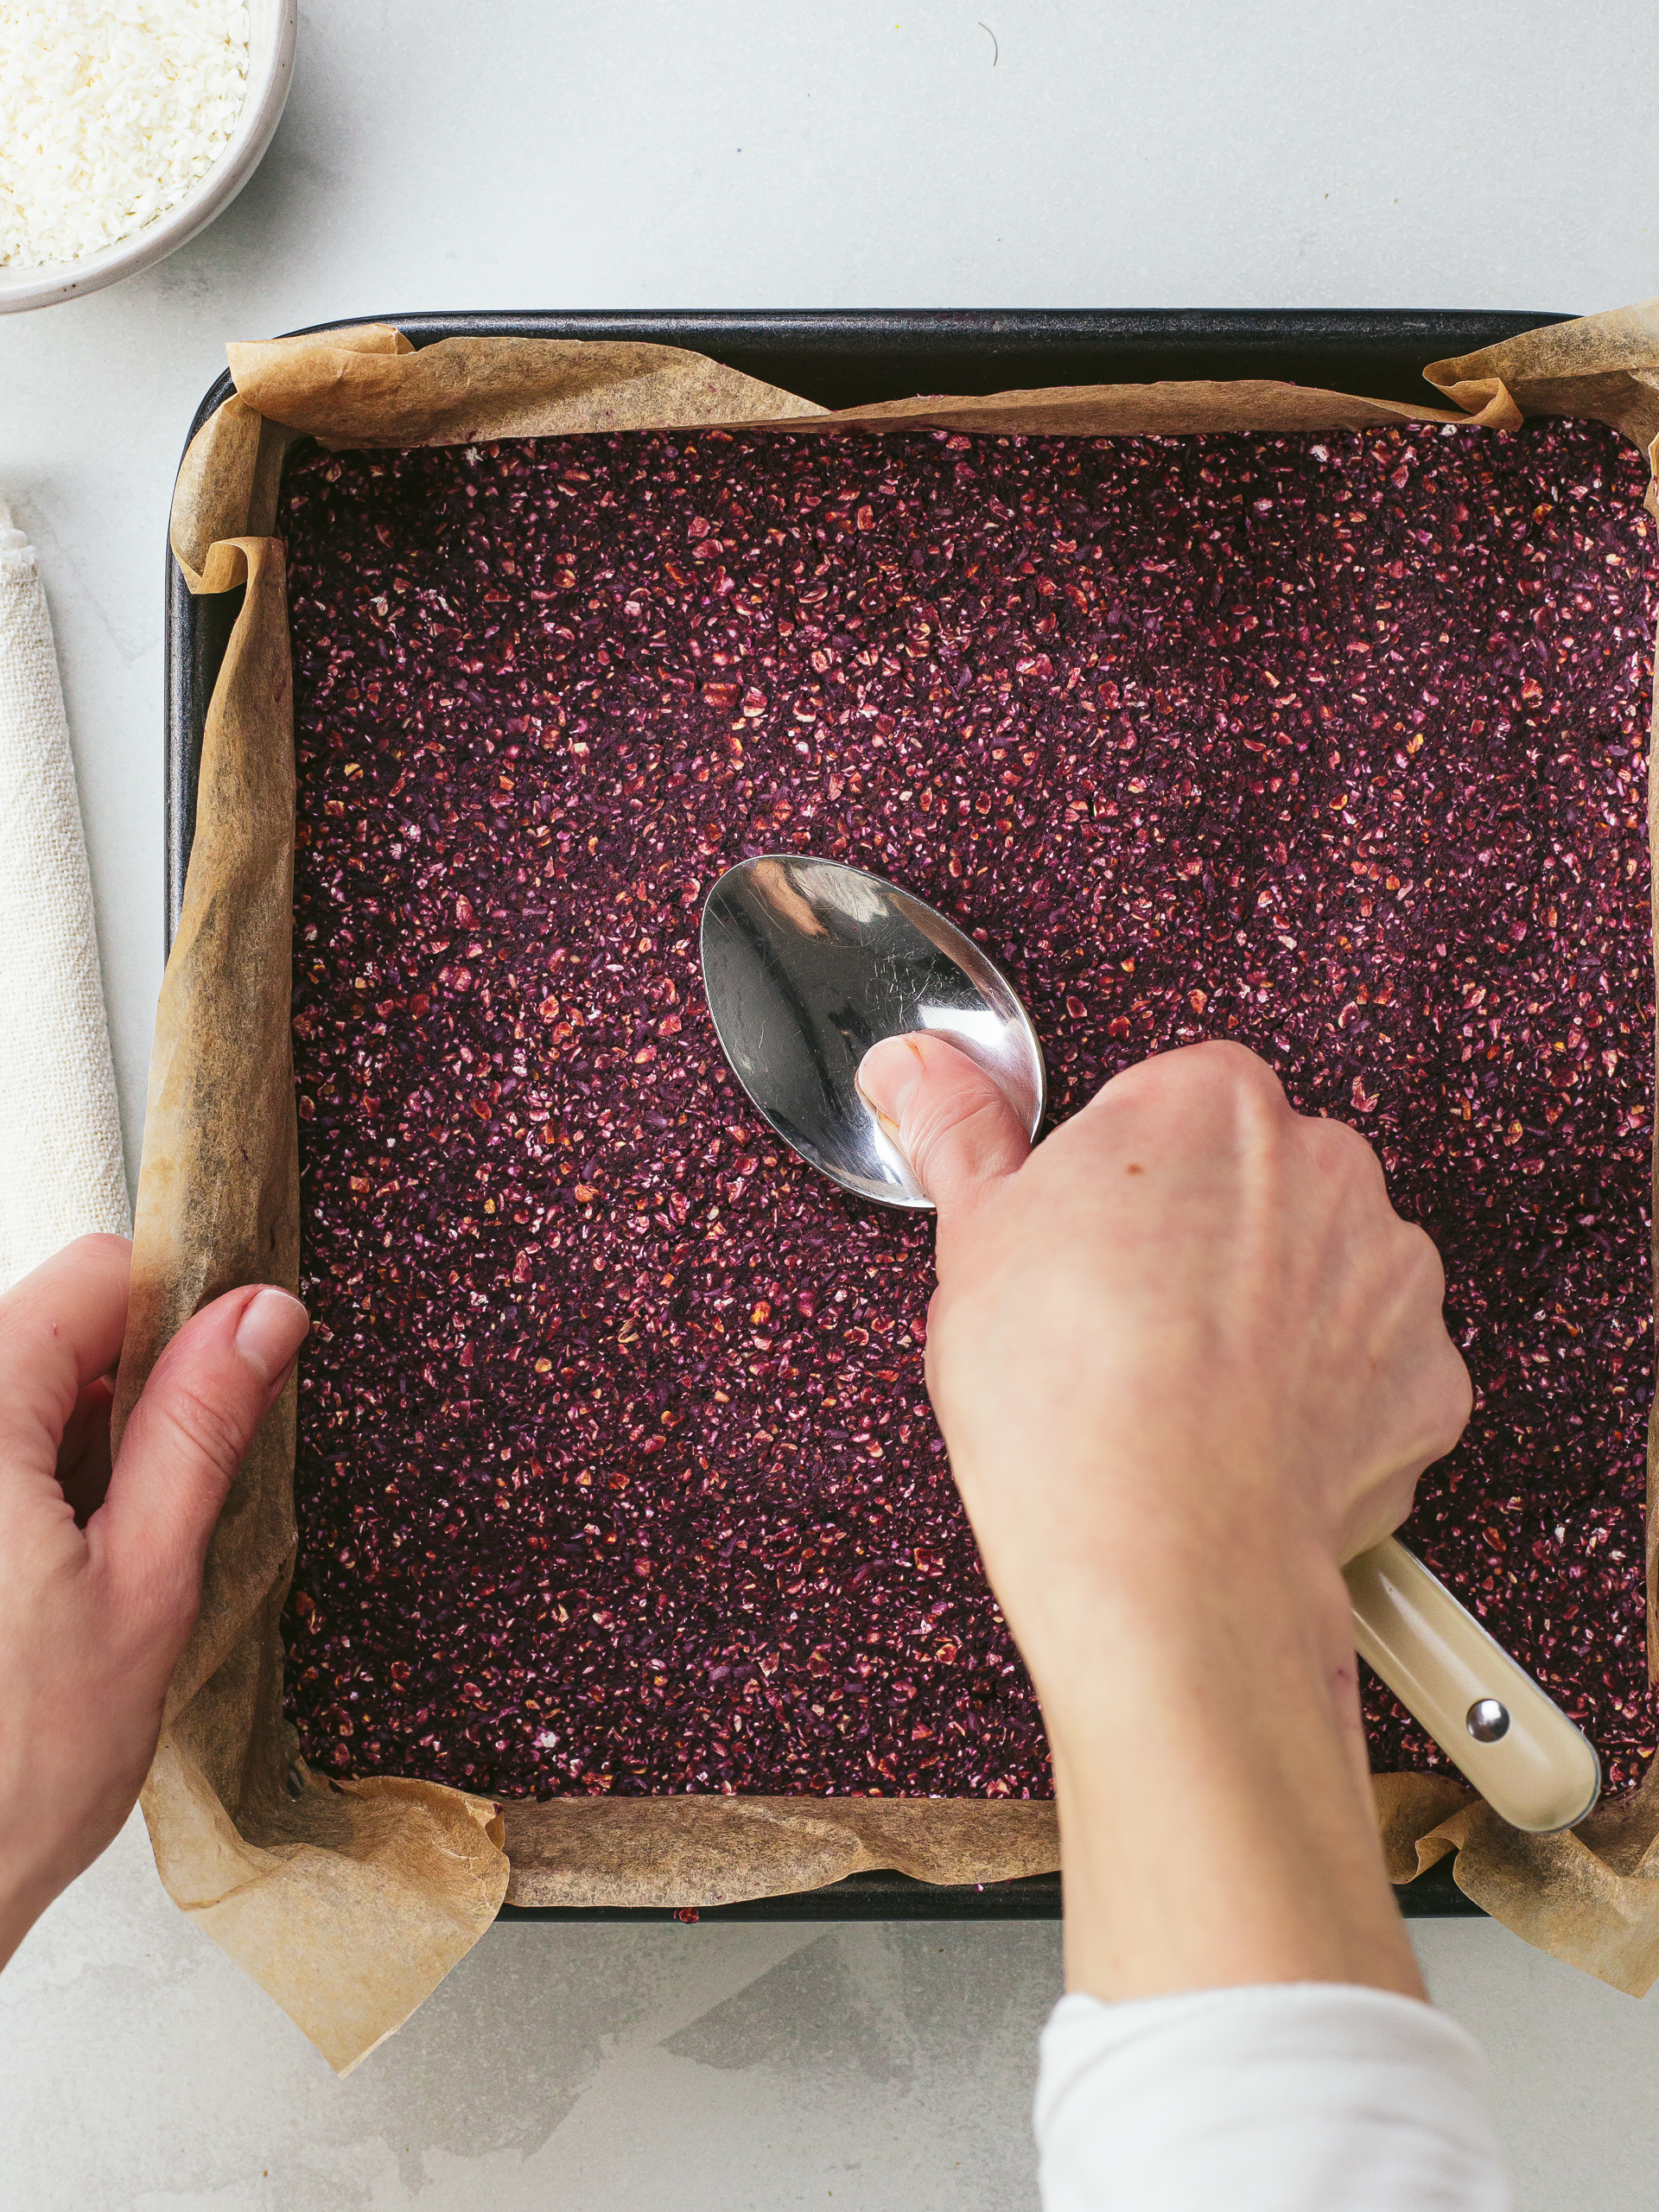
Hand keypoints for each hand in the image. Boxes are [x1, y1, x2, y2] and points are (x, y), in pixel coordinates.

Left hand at [0, 1236, 308, 1969]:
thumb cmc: (7, 1773)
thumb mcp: (144, 1586)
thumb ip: (197, 1430)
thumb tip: (259, 1316)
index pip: (94, 1273)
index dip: (181, 1307)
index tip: (233, 1367)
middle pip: (55, 1325)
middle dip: (135, 1387)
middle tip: (174, 1497)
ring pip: (26, 1387)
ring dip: (87, 1443)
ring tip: (110, 1554)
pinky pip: (0, 1451)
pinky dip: (42, 1484)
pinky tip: (62, 1571)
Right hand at [857, 1035, 1470, 2002]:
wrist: (1166, 1558)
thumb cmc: (1067, 1396)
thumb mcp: (974, 1238)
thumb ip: (958, 1131)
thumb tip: (917, 1069)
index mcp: (1210, 1102)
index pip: (1159, 1104)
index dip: (1107, 1180)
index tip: (1074, 1242)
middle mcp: (1324, 1167)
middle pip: (1247, 1179)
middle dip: (1194, 1235)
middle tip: (1112, 1321)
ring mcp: (1390, 1275)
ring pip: (1314, 1270)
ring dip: (1264, 1312)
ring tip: (1174, 1392)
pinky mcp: (1428, 1381)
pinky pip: (1368, 1370)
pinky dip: (1319, 1400)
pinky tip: (1240, 1439)